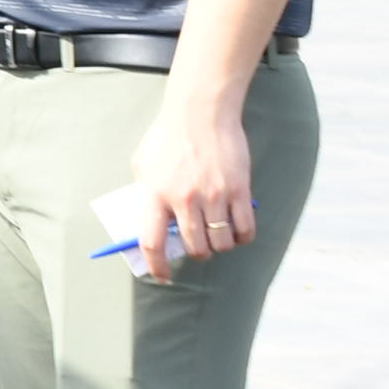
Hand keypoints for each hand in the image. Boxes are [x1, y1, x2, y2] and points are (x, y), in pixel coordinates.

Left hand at [123, 87, 254, 280]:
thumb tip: (153, 225)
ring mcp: (214, 195)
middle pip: (195, 247)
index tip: (163, 275)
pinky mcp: (239, 190)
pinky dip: (242, 237)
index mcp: (155, 194)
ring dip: (219, 246)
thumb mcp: (143, 166)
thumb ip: (146, 195)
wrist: (201, 113)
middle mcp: (184, 199)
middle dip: (196, 254)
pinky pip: (245, 229)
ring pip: (221, 243)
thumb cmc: (168, 138)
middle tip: (197, 248)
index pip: (152, 242)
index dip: (156, 265)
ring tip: (217, 236)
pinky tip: (236, 232)